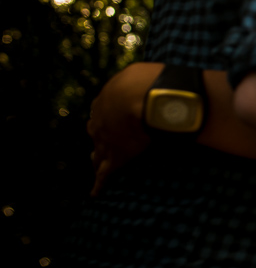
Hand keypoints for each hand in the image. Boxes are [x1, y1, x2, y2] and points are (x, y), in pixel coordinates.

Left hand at [88, 62, 162, 194]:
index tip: (120, 117)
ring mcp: (105, 140)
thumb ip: (139, 80)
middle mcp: (100, 120)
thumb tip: (146, 80)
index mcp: (105, 99)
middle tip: (107, 141)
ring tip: (98, 164)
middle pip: (97, 131)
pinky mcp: (116, 158)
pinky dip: (99, 184)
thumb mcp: (140, 73)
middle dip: (101, 136)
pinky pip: (104, 174)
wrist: (146, 98)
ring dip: (98, 158)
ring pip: (98, 153)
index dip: (112, 114)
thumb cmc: (148, 81)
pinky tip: (96, 193)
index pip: (105, 109)